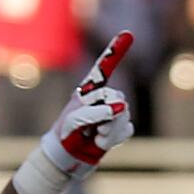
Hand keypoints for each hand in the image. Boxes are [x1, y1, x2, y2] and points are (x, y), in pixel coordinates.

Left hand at [12, 32, 133, 193]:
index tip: (128, 33)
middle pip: (118, 97)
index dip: (116, 51)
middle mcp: (101, 99)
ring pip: (124, 115)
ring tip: (94, 137)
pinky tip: (100, 142)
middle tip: (92, 129)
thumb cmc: (64, 136)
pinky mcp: (117, 129)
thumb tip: (120, 107)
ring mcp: (111, 114)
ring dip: (109, 130)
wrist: (64, 161)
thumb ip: (96, 112)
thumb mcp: (75, 122)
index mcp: (88, 92)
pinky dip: (114, 138)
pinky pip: (127, 129)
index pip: (104, 68)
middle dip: (107, 116)